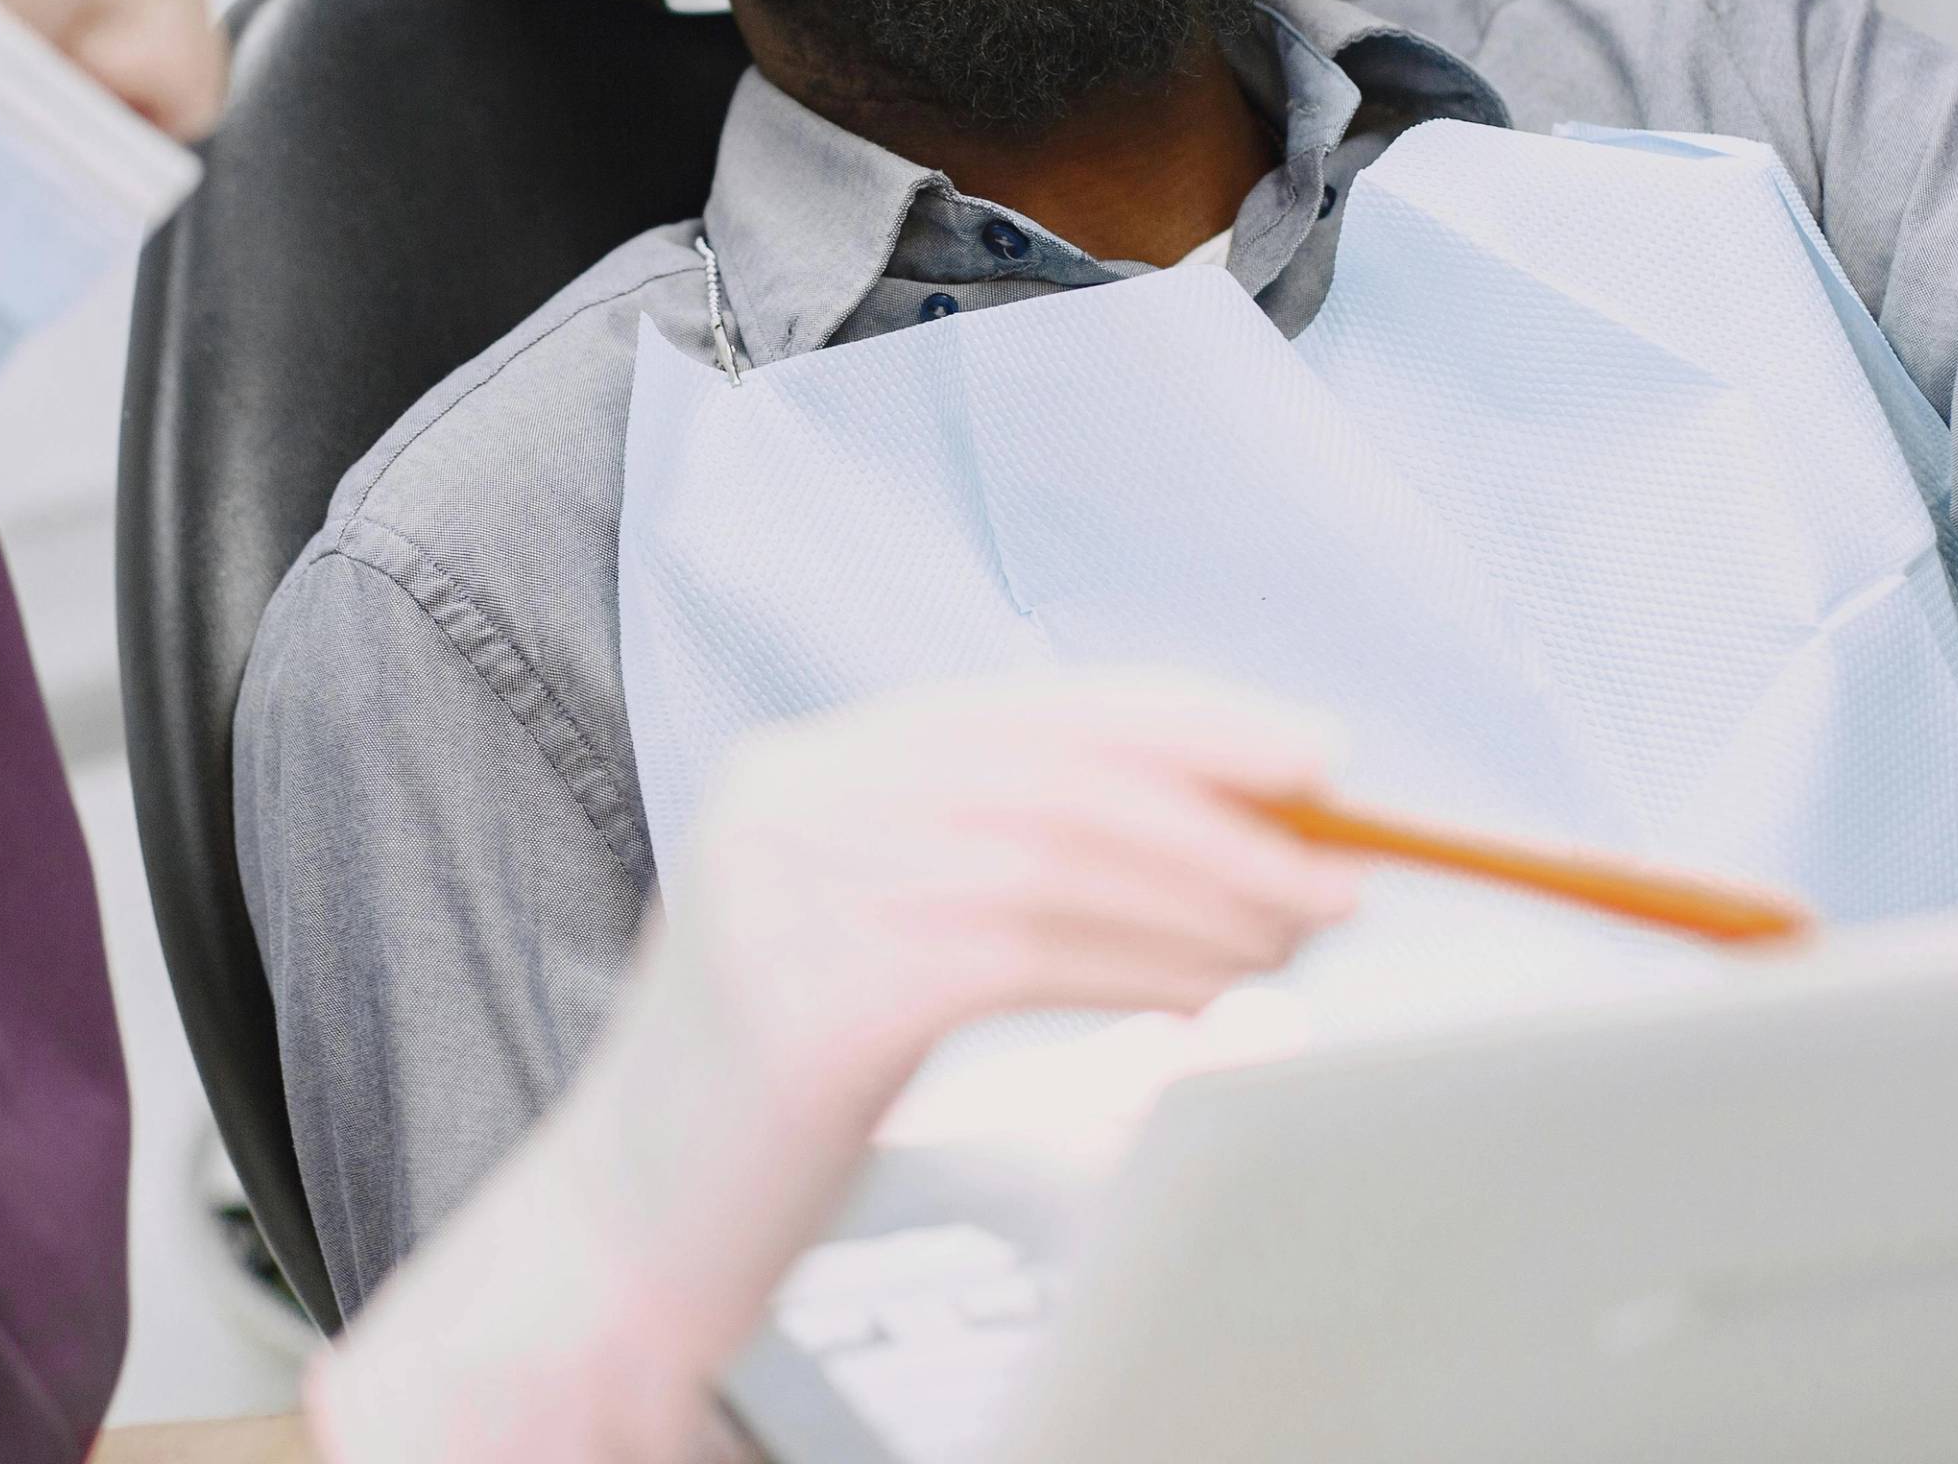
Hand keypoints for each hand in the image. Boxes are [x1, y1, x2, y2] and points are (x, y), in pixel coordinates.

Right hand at [660, 667, 1371, 1135]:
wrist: (618, 1245)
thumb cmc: (771, 1111)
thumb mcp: (870, 947)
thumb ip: (997, 875)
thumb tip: (1217, 839)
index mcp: (804, 772)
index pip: (1026, 711)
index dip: (1183, 722)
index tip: (1308, 756)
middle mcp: (787, 802)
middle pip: (1053, 771)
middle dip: (1220, 812)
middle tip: (1340, 866)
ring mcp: (787, 893)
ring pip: (1053, 858)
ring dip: (1204, 898)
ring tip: (1296, 942)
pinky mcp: (809, 998)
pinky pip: (1021, 954)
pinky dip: (1140, 968)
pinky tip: (1207, 1003)